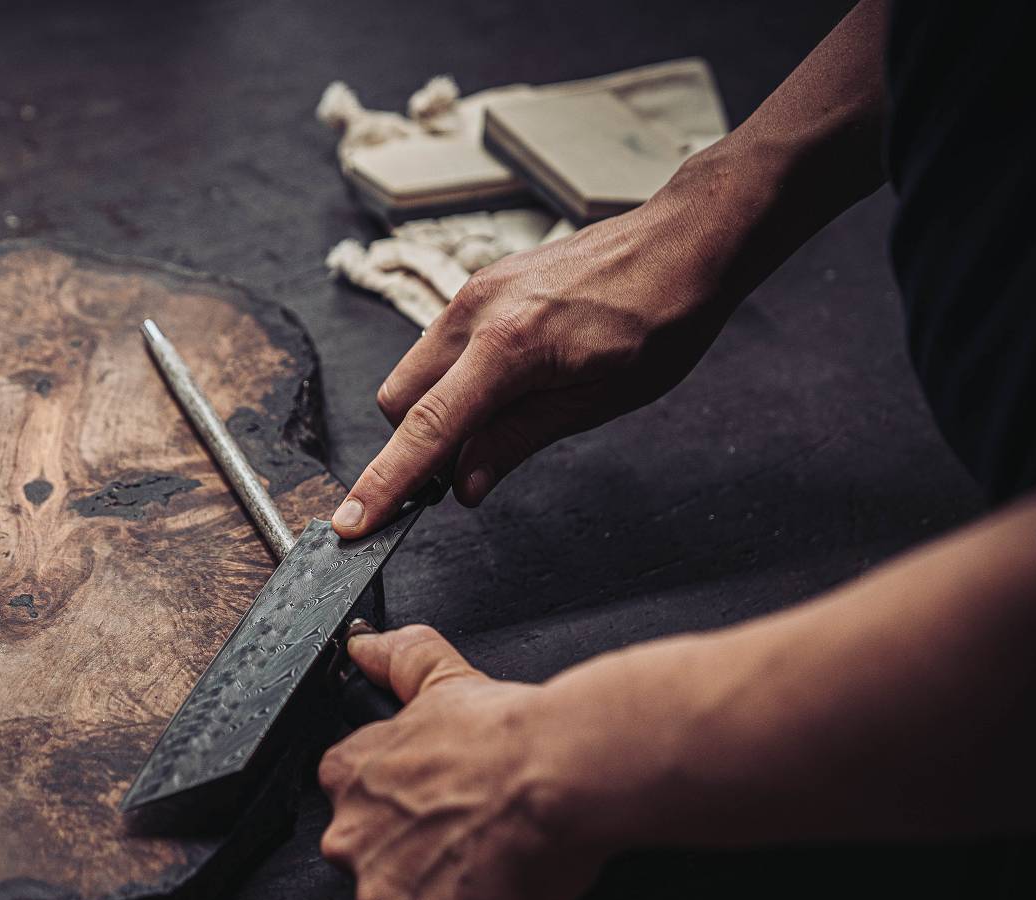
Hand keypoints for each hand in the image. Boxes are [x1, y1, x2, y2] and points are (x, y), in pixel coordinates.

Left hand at [317, 625, 612, 899]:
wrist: (559, 770)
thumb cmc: (509, 731)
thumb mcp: (444, 678)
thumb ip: (399, 661)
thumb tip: (366, 645)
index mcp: (346, 779)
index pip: (360, 814)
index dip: (408, 817)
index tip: (445, 811)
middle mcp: (349, 840)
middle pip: (381, 872)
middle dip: (424, 866)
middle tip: (477, 842)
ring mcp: (385, 895)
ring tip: (499, 867)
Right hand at [331, 190, 735, 537]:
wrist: (684, 241)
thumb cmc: (660, 317)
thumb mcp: (596, 401)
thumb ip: (517, 441)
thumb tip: (462, 486)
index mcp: (508, 347)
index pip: (426, 429)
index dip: (384, 483)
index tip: (352, 522)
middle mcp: (475, 313)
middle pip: (398, 402)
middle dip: (413, 445)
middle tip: (459, 475)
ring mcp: (473, 293)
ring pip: (415, 373)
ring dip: (434, 412)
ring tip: (498, 424)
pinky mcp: (481, 285)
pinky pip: (440, 346)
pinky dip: (453, 380)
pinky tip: (503, 388)